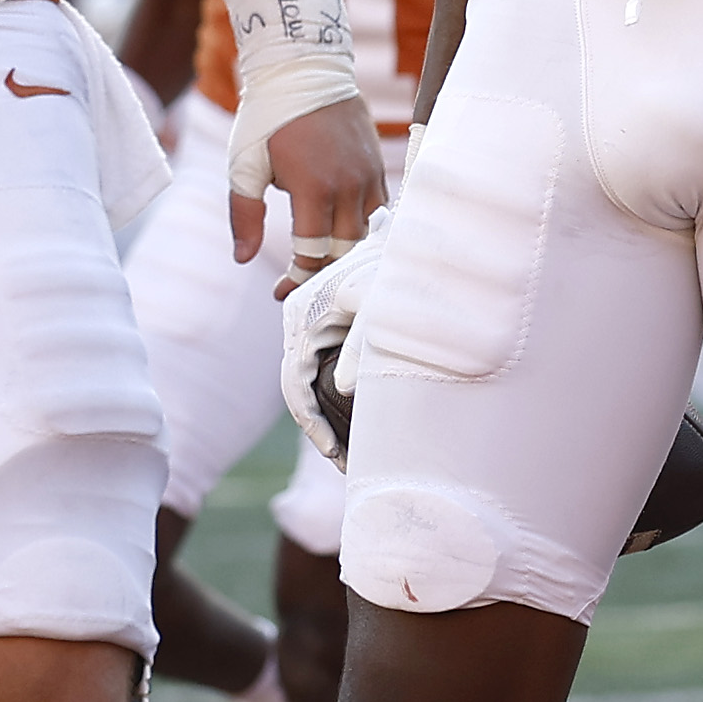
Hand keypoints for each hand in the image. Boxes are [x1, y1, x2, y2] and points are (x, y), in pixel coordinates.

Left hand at [216, 0, 375, 264]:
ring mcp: (368, 174)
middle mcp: (348, 185)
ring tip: (320, 257)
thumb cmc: (267, 116)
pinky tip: (341, 227)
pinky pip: (377, 207)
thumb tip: (242, 259)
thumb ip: (244, 214)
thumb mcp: (244, 164)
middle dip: (320, 270)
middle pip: (343, 250)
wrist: (304, 68)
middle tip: (298, 279)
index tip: (280, 292)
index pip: (312, 252)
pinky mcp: (377, 164)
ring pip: (364, 232)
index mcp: (313, 187)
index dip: (296, 278)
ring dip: (343, 248)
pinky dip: (360, 223)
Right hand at [277, 223, 383, 465]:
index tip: (334, 453)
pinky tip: (345, 419)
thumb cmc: (396, 269)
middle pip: (296, 387)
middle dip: (317, 427)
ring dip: (321, 415)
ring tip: (345, 451)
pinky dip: (326, 397)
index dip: (312, 423)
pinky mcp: (323, 323)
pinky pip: (316, 368)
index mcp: (303, 317)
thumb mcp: (380, 308)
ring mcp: (308, 322)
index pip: (295, 384)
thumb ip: (361, 347)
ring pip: (305, 381)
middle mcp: (298, 320)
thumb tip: (341, 390)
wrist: (407, 238)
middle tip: (344, 463)